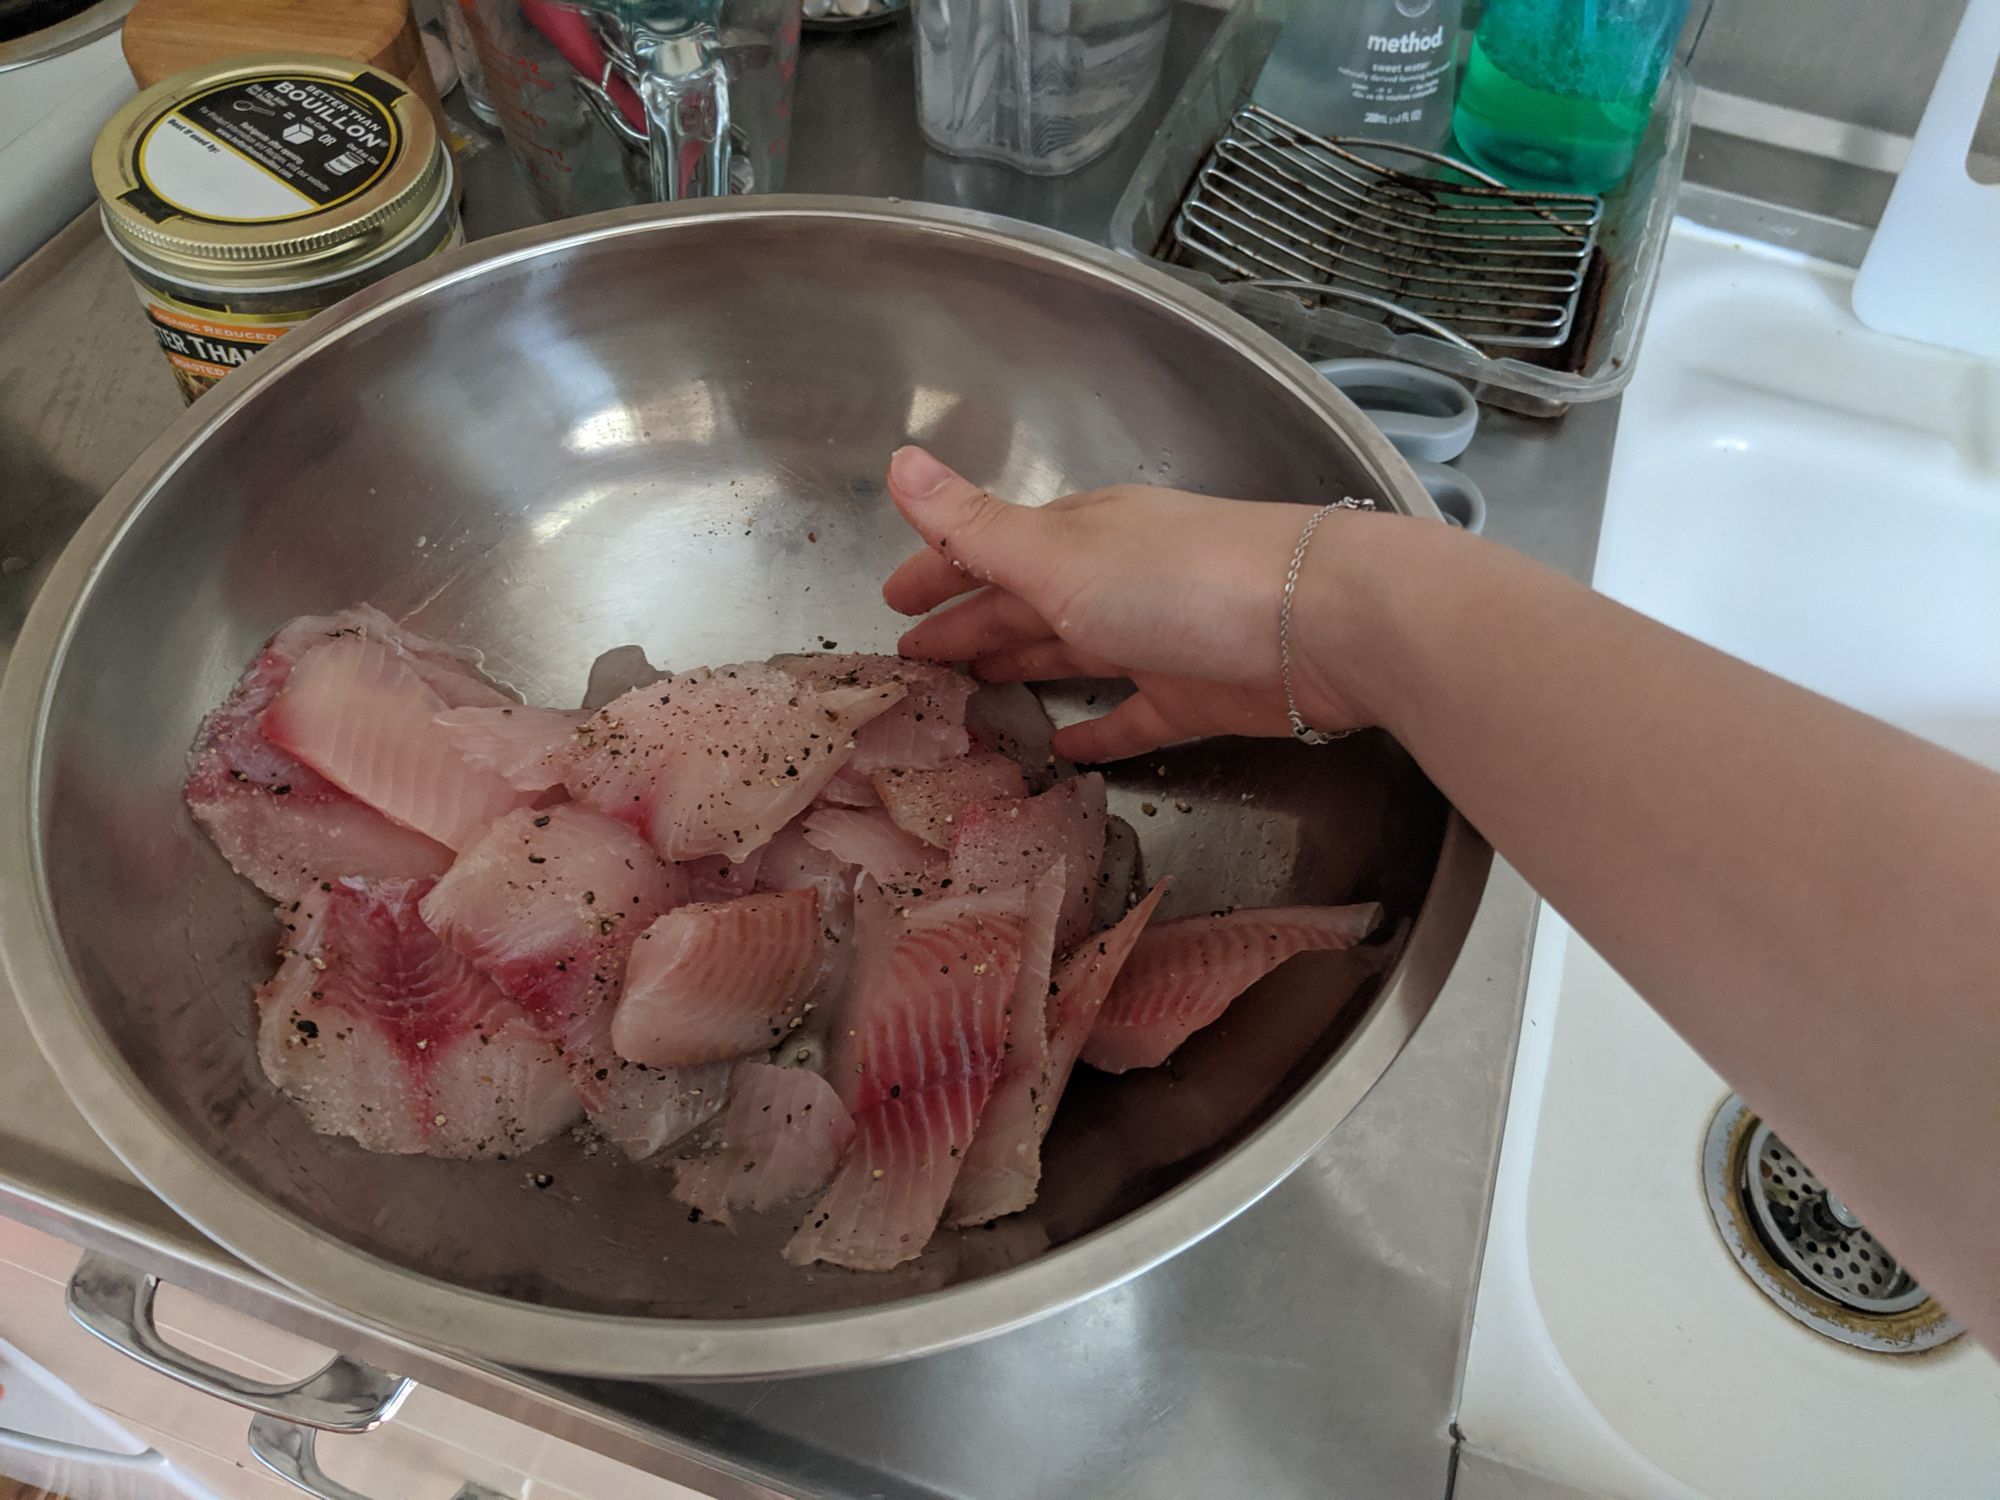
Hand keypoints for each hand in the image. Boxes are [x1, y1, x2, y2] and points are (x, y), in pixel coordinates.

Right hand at [880, 447, 1374, 760]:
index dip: (937, 572)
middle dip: (969, 622)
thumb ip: (975, 525)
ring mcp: (1157, 638)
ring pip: (1070, 653)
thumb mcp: (1058, 553)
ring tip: (968, 693)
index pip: (989, 549)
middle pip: (1025, 602)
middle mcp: (1114, 579)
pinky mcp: (1196, 697)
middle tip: (914, 657)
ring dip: (1020, 667)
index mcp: (1077, 536)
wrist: (1319, 623)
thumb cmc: (1180, 581)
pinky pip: (1130, 716)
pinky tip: (1063, 749)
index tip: (890, 601)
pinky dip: (1095, 730)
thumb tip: (897, 462)